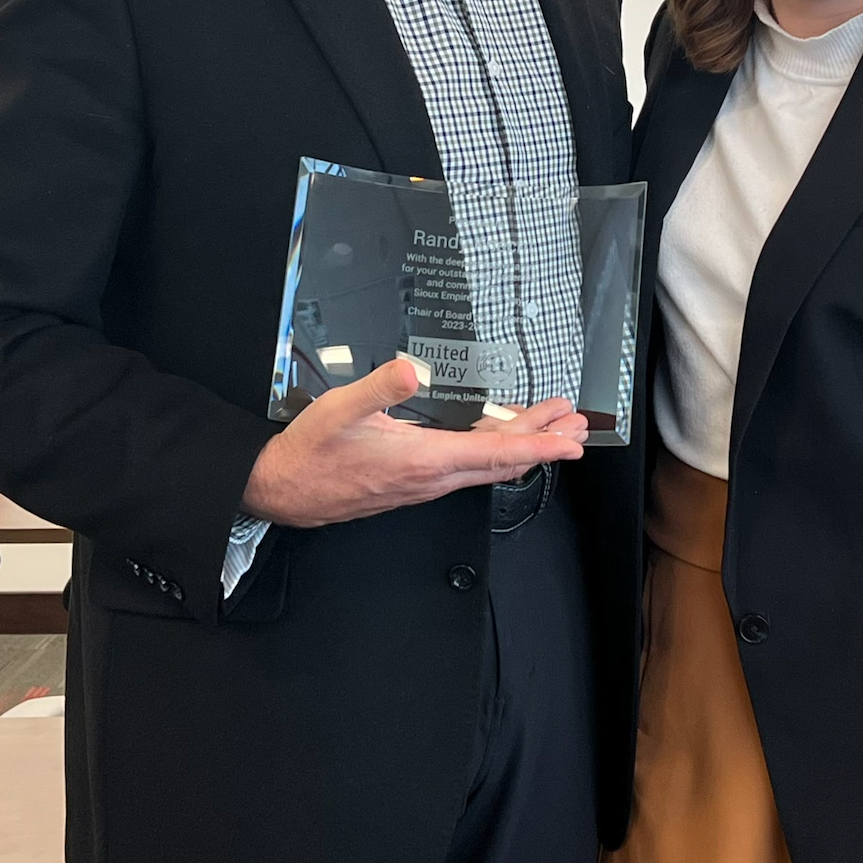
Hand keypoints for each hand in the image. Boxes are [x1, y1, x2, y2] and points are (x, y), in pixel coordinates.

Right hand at [242, 357, 584, 528]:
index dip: (539, 446)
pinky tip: (499, 436)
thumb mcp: (339, 410)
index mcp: (423, 460)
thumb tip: (409, 371)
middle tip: (577, 425)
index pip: (495, 453)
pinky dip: (495, 450)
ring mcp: (425, 484)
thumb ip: (378, 387)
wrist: (284, 491)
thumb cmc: (310, 454)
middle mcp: (432, 478)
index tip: (571, 443)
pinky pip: (468, 468)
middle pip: (503, 461)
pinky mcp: (416, 482)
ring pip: (487, 465)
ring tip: (552, 426)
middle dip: (544, 442)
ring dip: (523, 445)